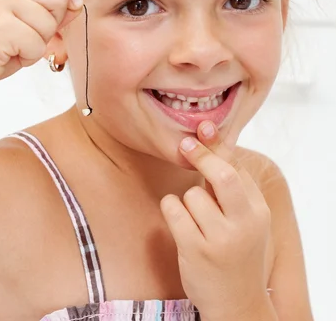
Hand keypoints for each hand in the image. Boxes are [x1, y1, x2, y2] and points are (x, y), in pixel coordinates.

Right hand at [0, 0, 83, 95]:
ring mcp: (1, 3)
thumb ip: (50, 9)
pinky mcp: (2, 27)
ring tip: (13, 46)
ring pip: (51, 23)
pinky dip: (29, 57)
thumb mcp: (22, 22)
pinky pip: (38, 45)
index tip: (46, 8)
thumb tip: (77, 1)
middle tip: (27, 34)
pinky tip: (8, 54)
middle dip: (52, 22)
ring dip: (38, 44)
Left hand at [160, 121, 271, 320]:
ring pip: (191, 195)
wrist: (237, 303)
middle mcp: (244, 224)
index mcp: (258, 211)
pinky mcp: (195, 251)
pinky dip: (170, 208)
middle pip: (222, 175)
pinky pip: (173, 210)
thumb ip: (234, 188)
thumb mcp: (247, 220)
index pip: (237, 168)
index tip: (203, 126)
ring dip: (186, 199)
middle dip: (201, 155)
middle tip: (186, 144)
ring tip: (194, 218)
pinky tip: (179, 221)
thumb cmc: (238, 252)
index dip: (218, 144)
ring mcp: (220, 239)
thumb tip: (213, 144)